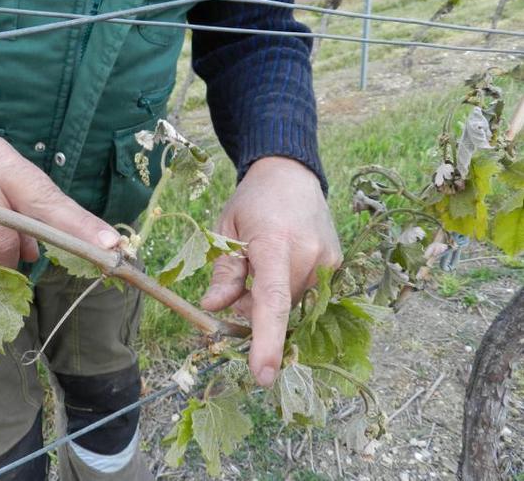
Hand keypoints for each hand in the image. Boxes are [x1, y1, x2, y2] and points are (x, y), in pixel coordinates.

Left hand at [201, 156, 341, 386]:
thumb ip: (223, 271)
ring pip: (293, 303)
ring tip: (259, 265)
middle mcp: (309, 254)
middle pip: (279, 308)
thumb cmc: (251, 202)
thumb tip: (213, 309)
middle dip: (253, 309)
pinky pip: (306, 292)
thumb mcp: (226, 230)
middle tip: (238, 282)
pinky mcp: (336, 263)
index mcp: (275, 242)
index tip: (263, 375)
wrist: (290, 173)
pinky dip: (287, 290)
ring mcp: (328, 259)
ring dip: (271, 299)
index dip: (267, 341)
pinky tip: (278, 264)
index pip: (272, 300)